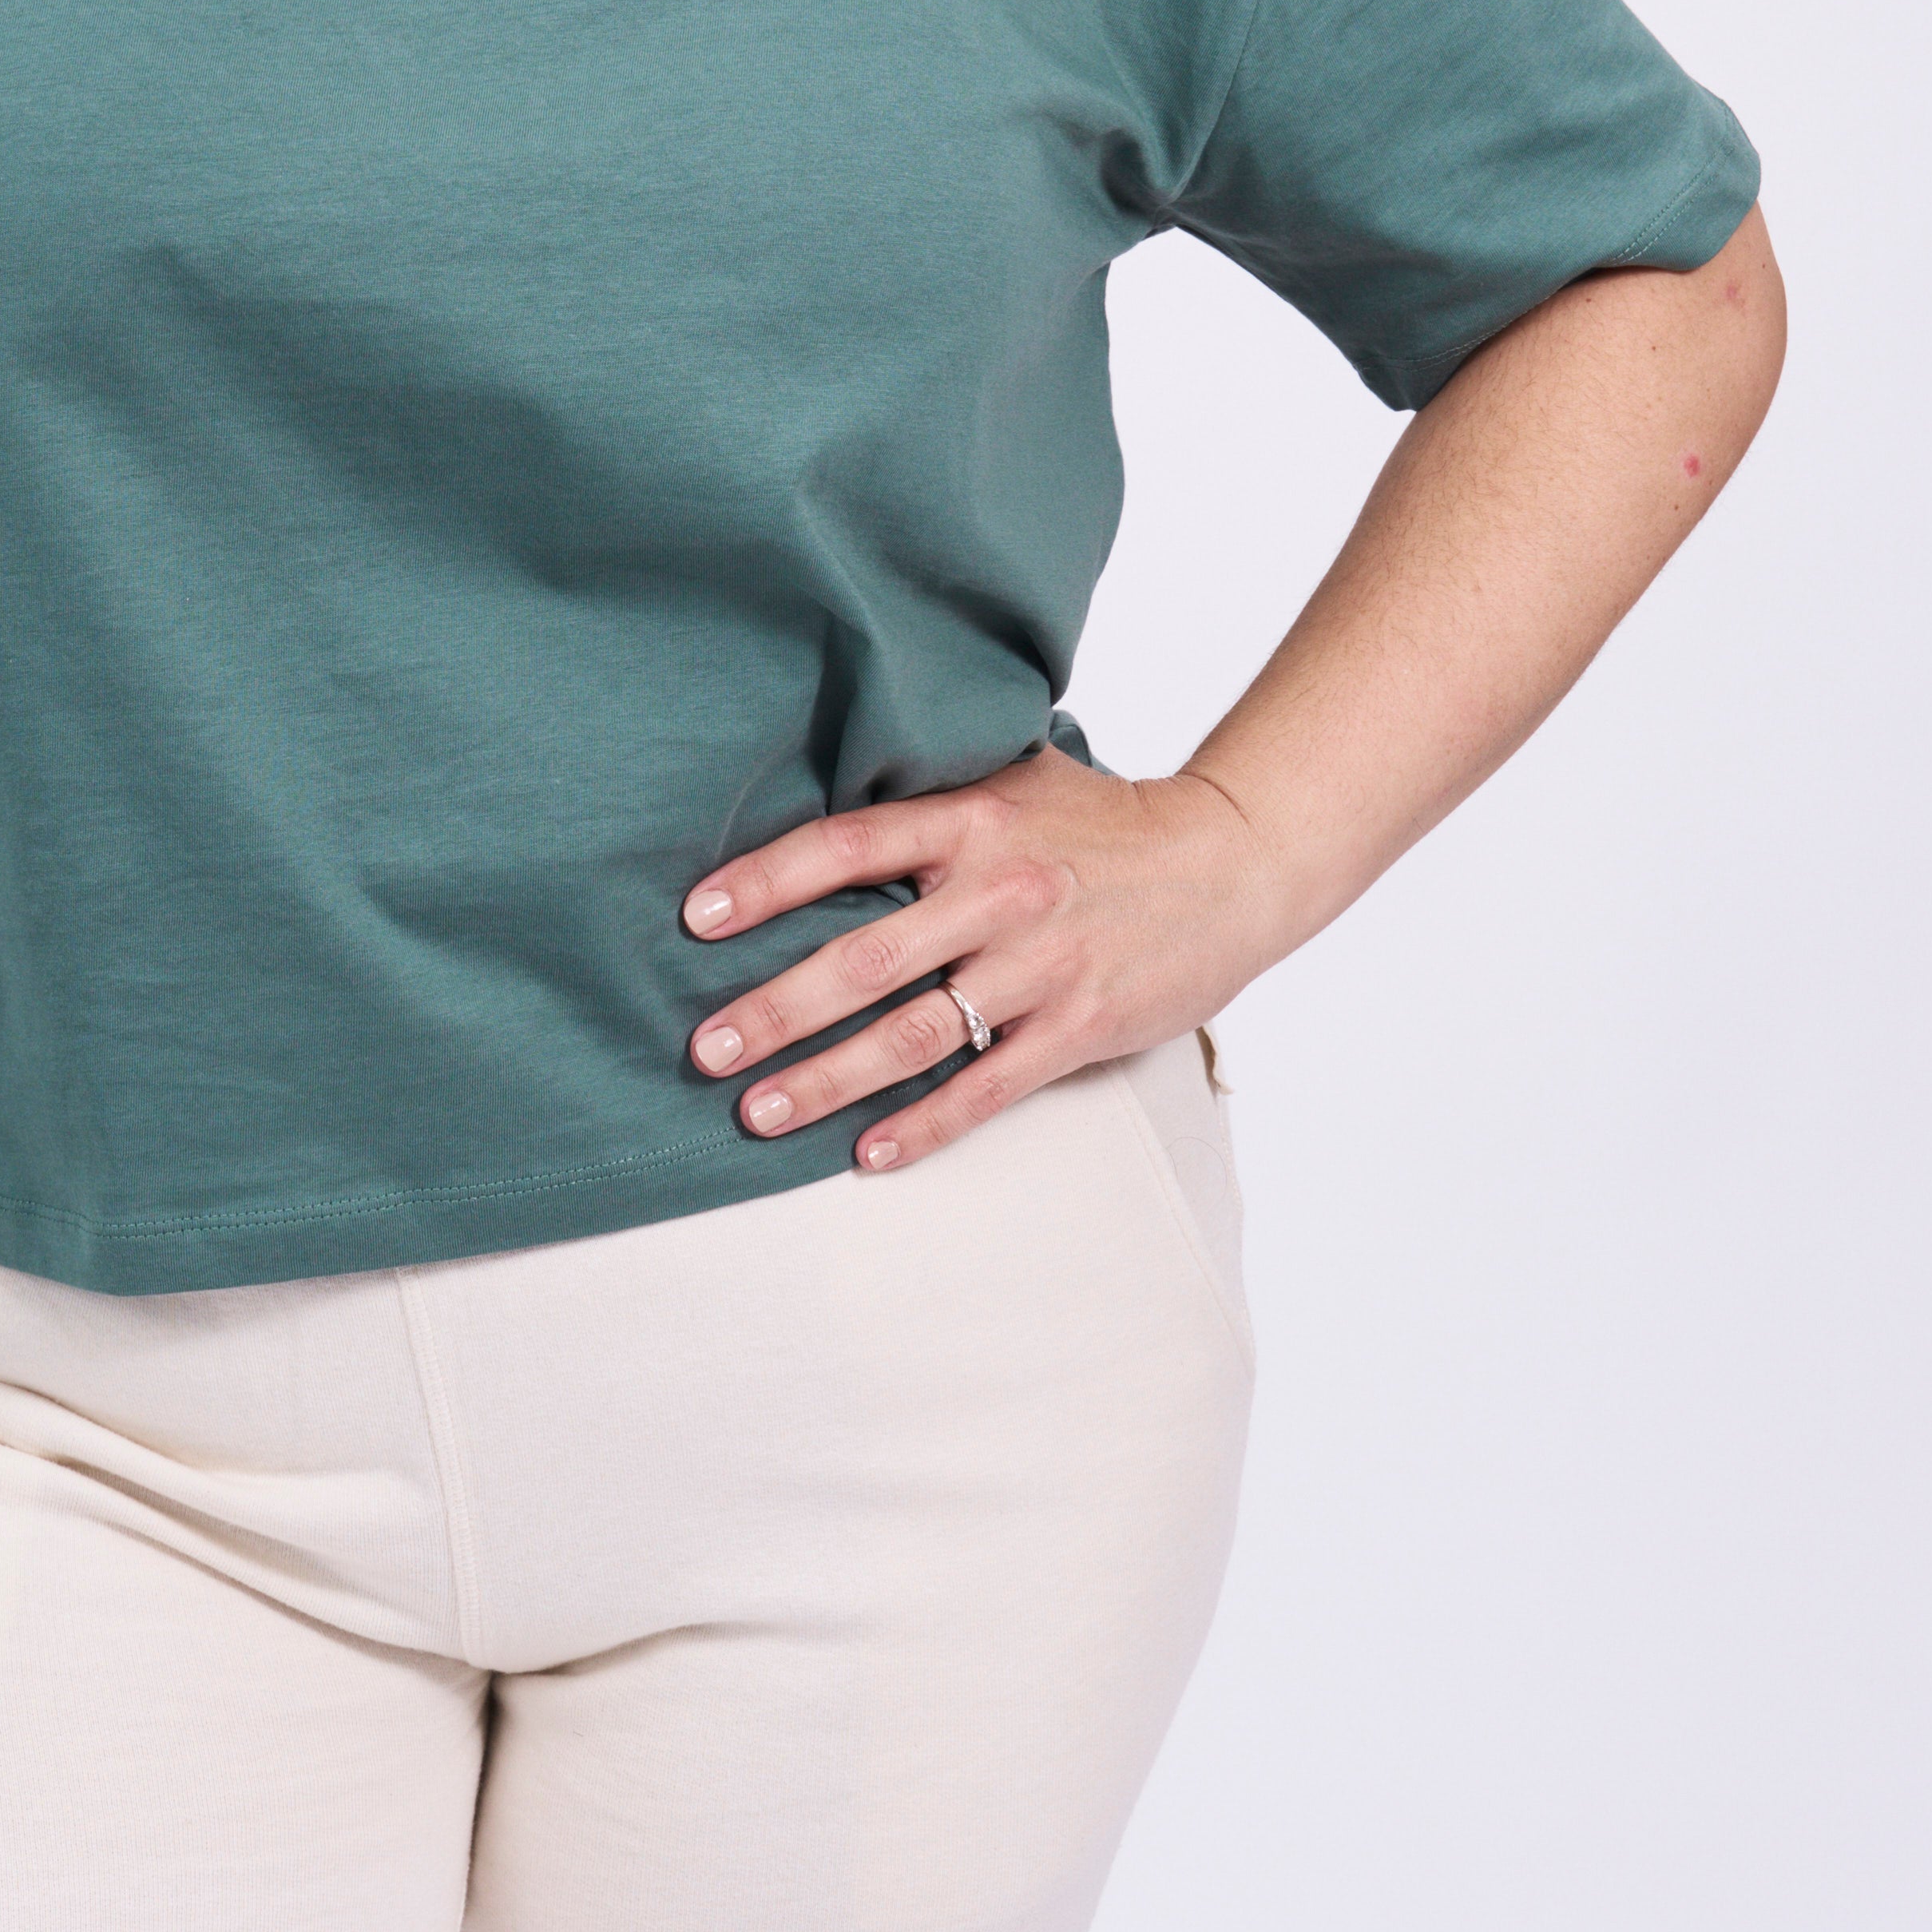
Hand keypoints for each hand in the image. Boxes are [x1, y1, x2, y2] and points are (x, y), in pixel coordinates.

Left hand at [680, 748, 1289, 1169]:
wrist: (1234, 863)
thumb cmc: (1108, 821)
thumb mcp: (1019, 777)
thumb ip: (933, 794)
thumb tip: (824, 786)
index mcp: (974, 820)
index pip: (848, 846)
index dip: (767, 882)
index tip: (696, 919)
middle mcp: (1001, 892)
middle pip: (865, 955)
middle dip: (776, 1008)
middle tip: (704, 1047)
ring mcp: (1042, 965)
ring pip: (915, 1034)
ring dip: (827, 1079)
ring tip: (756, 1112)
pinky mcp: (1081, 1026)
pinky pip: (988, 1088)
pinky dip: (925, 1125)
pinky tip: (866, 1153)